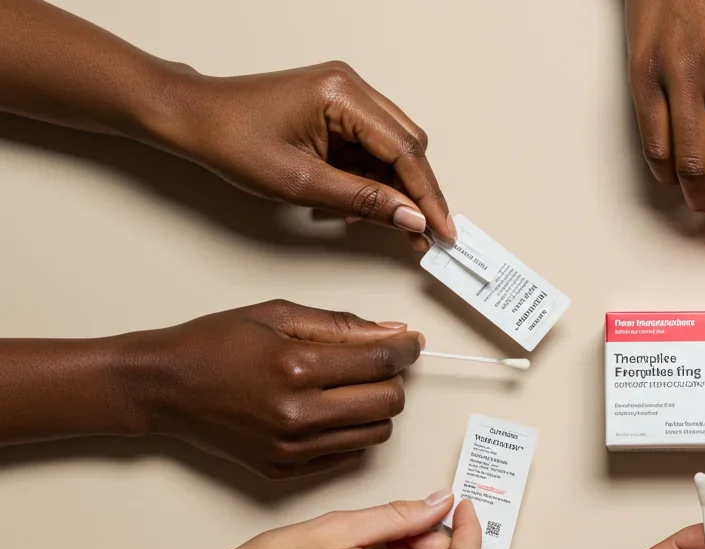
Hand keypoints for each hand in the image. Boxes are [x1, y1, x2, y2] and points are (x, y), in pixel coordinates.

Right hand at [129, 300, 421, 478]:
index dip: (407, 349)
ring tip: (352, 387)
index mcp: (297, 367)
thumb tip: (393, 332)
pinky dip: (350, 432)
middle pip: (388, 402)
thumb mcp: (277, 315)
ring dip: (376, 408)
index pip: (382, 362)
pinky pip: (347, 454)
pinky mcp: (284, 469)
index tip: (411, 342)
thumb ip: (342, 325)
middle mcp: (298, 414)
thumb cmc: (214, 344)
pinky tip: (330, 410)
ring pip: (376, 434)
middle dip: (394, 379)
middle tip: (378, 363)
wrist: (163, 386)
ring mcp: (292, 448)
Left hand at [172, 61, 454, 250]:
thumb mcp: (301, 182)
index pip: (405, 150)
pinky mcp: (337, 111)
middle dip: (418, 194)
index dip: (428, 196)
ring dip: (396, 189)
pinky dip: (373, 180)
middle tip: (425, 234)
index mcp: (343, 95)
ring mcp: (346, 97)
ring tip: (394, 227)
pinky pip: (371, 148)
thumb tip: (410, 216)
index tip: (442, 229)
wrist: (193, 119)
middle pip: (408, 146)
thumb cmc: (231, 138)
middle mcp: (351, 88)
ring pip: (394, 150)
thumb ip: (364, 200)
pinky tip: (365, 207)